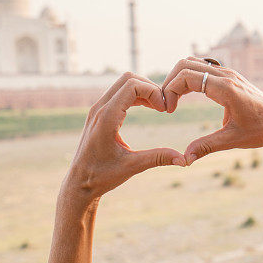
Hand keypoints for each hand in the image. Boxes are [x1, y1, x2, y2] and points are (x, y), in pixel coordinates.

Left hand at [62, 73, 186, 199]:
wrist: (78, 183)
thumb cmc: (101, 176)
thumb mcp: (132, 167)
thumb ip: (158, 159)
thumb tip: (184, 160)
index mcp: (106, 118)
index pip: (132, 86)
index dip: (153, 92)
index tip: (165, 110)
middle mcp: (100, 109)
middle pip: (128, 79)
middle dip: (150, 88)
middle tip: (164, 107)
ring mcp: (98, 109)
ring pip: (124, 84)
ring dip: (144, 91)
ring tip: (159, 108)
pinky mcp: (99, 113)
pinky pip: (119, 93)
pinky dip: (136, 96)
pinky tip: (149, 108)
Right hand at [161, 57, 262, 164]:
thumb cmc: (261, 131)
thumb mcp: (233, 140)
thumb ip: (206, 146)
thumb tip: (184, 158)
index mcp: (226, 88)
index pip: (187, 75)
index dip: (171, 90)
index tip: (169, 111)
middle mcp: (226, 75)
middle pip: (186, 64)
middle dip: (170, 82)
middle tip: (166, 105)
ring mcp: (228, 73)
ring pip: (193, 63)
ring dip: (178, 79)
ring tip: (173, 101)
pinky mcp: (229, 76)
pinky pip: (203, 68)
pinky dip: (189, 78)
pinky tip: (185, 97)